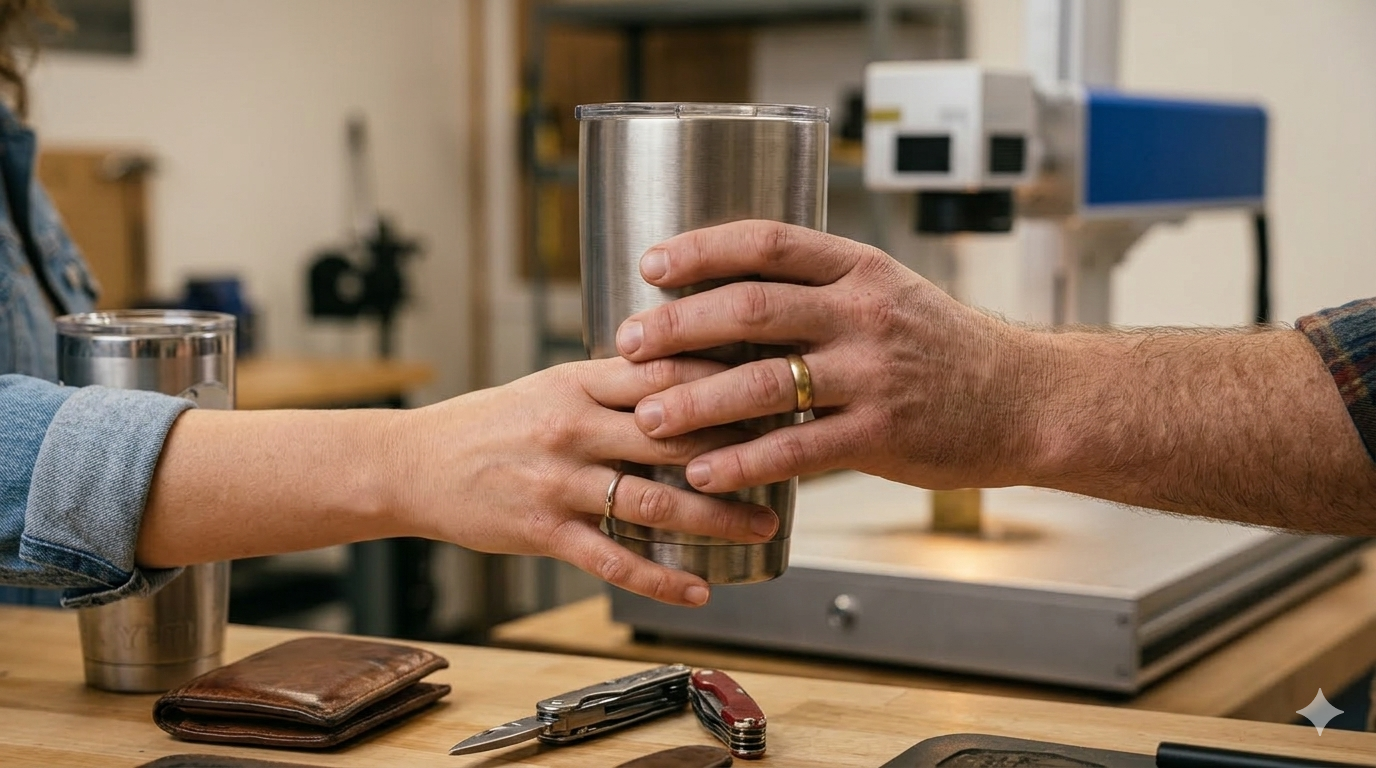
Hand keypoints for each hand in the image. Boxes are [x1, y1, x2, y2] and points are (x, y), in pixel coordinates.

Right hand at [395, 356, 778, 606]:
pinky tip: (699, 588)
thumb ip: (614, 384)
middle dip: (738, 447)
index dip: (725, 379)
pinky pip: (613, 558)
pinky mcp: (543, 530)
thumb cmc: (490, 423)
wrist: (413, 463)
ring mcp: (558, 481)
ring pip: (653, 498)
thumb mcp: (550, 386)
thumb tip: (687, 374)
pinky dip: (661, 577)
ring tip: (763, 524)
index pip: (665, 372)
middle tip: (792, 458)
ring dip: (716, 515)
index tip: (773, 387)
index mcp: (578, 381)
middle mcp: (572, 426)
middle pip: (672, 433)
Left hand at [613, 220, 1045, 494]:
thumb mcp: (888, 294)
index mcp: (859, 268)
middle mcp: (863, 313)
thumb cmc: (943, 347)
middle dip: (678, 325)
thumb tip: (727, 298)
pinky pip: (797, 449)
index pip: (767, 242)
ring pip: (765, 381)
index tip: (651, 264)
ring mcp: (873, 374)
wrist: (1025, 398)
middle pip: (751, 307)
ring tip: (647, 416)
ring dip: (696, 400)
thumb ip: (819, 292)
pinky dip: (744, 462)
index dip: (702, 249)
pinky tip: (704, 473)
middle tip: (626, 343)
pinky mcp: (882, 433)